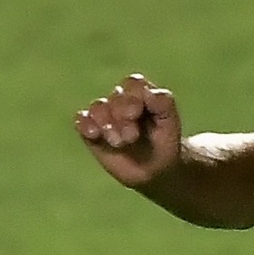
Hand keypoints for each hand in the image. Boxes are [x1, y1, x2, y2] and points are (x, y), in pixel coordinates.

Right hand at [75, 73, 182, 187]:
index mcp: (140, 94)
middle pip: (115, 98)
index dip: (132, 97)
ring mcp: (105, 115)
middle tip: (131, 137)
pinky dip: (85, 125)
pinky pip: (82, 120)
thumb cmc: (164, 143)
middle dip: (122, 116)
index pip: (132, 84)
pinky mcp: (91, 130)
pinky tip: (93, 134)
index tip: (136, 113)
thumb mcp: (171, 123)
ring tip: (118, 142)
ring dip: (106, 123)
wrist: (154, 170)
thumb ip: (163, 104)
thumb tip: (150, 92)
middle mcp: (120, 101)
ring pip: (98, 108)